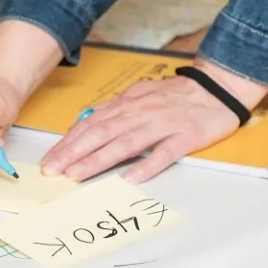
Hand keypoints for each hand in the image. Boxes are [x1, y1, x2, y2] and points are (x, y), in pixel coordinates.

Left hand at [41, 59, 264, 182]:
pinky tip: (129, 179)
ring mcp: (163, 124)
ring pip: (125, 142)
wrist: (218, 87)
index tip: (49, 161)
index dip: (68, 142)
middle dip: (73, 153)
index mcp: (128, 103)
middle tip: (53, 171)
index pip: (91, 123)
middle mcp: (141, 112)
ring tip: (77, 175)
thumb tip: (83, 124)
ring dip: (99, 159)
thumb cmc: (176, 96)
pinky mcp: (185, 137)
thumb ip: (114, 110)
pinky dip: (146, 166)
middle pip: (101, 132)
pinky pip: (163, 153)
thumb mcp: (140, 96)